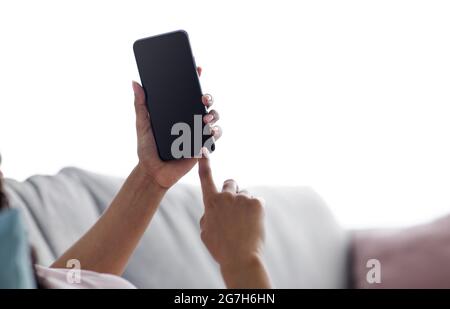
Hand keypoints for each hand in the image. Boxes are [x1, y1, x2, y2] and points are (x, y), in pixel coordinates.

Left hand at [132, 67, 221, 188]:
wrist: (153, 172)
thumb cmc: (147, 149)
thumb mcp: (142, 125)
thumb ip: (140, 105)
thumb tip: (135, 83)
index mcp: (177, 112)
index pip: (188, 93)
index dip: (194, 79)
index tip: (196, 68)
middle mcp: (190, 120)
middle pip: (206, 103)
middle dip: (209, 97)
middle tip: (203, 98)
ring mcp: (198, 133)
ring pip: (214, 119)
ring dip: (214, 115)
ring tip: (206, 118)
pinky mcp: (203, 147)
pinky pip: (213, 138)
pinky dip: (213, 135)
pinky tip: (207, 134)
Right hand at [198, 148, 266, 275]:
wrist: (240, 258)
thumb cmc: (221, 248)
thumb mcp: (205, 231)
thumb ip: (208, 215)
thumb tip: (213, 209)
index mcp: (211, 202)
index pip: (206, 177)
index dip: (204, 163)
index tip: (203, 150)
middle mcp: (225, 196)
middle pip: (230, 183)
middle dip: (232, 191)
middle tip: (235, 207)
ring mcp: (242, 198)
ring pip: (245, 195)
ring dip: (245, 204)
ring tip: (245, 224)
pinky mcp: (257, 202)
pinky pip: (257, 201)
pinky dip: (257, 211)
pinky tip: (253, 225)